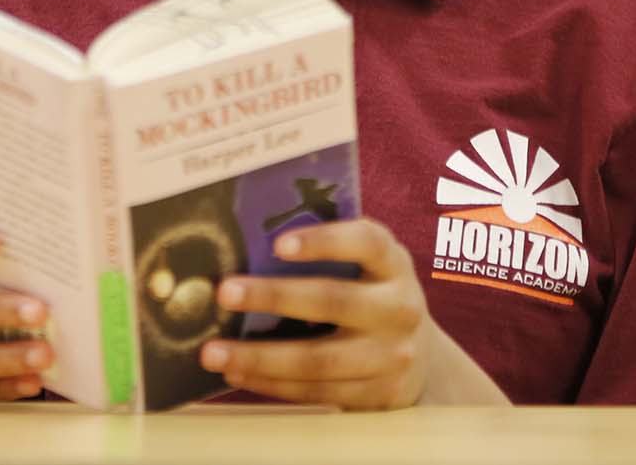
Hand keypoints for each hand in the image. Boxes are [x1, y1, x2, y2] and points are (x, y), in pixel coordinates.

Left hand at [198, 218, 427, 409]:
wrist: (420, 355)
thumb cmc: (373, 293)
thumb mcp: (368, 266)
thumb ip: (331, 254)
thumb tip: (253, 246)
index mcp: (394, 262)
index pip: (365, 242)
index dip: (324, 241)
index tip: (277, 244)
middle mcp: (399, 307)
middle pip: (333, 300)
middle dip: (273, 296)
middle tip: (225, 292)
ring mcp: (392, 356)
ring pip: (318, 359)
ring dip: (260, 357)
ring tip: (214, 352)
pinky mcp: (377, 395)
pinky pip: (317, 391)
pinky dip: (273, 384)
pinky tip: (239, 374)